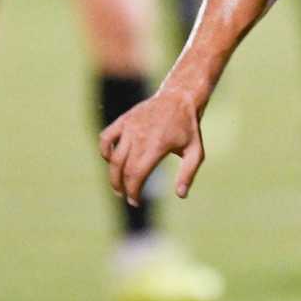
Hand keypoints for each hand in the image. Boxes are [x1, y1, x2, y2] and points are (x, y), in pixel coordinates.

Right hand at [99, 88, 204, 205]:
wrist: (179, 97)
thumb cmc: (188, 128)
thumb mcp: (195, 152)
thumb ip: (188, 174)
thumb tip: (181, 195)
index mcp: (157, 146)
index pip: (136, 175)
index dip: (133, 192)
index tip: (136, 202)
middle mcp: (140, 136)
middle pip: (122, 169)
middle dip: (122, 187)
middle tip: (127, 197)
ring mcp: (129, 127)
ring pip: (112, 157)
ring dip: (113, 175)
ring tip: (118, 186)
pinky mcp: (123, 120)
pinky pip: (105, 138)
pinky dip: (104, 151)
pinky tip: (112, 160)